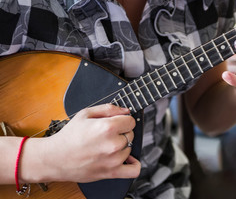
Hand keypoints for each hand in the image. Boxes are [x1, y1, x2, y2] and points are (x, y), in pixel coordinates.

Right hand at [21, 104, 140, 182]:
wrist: (55, 158)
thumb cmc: (68, 136)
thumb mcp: (85, 114)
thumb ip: (108, 109)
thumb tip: (126, 110)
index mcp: (107, 127)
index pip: (131, 121)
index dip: (123, 120)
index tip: (116, 123)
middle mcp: (113, 144)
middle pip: (130, 134)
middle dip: (121, 132)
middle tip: (106, 135)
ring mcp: (113, 160)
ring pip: (130, 148)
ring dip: (122, 147)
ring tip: (106, 146)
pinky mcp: (111, 172)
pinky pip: (133, 170)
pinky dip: (134, 164)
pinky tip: (126, 159)